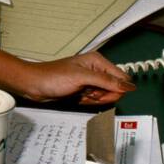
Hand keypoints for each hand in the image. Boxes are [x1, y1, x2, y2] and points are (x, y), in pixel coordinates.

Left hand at [11, 51, 135, 104]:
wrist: (34, 85)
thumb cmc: (52, 77)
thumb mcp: (82, 78)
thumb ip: (106, 81)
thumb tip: (129, 85)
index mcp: (98, 61)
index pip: (122, 79)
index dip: (115, 89)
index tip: (100, 91)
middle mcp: (96, 70)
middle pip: (115, 89)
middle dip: (102, 95)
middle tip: (87, 92)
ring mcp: (90, 81)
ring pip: (105, 97)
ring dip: (93, 99)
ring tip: (79, 93)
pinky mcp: (84, 89)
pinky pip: (95, 100)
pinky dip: (87, 101)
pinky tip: (76, 96)